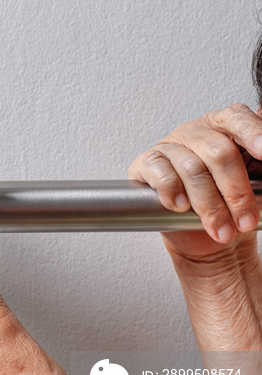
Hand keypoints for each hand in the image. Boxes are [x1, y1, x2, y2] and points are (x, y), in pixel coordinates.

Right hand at [128, 104, 261, 260]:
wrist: (201, 233)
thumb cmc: (228, 203)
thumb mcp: (255, 182)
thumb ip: (261, 163)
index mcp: (225, 126)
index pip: (237, 118)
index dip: (252, 132)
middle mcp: (197, 132)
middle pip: (218, 152)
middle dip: (236, 191)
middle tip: (247, 220)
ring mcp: (170, 146)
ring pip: (192, 169)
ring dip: (210, 206)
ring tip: (222, 230)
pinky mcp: (146, 164)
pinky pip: (159, 173)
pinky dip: (172, 191)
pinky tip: (181, 206)